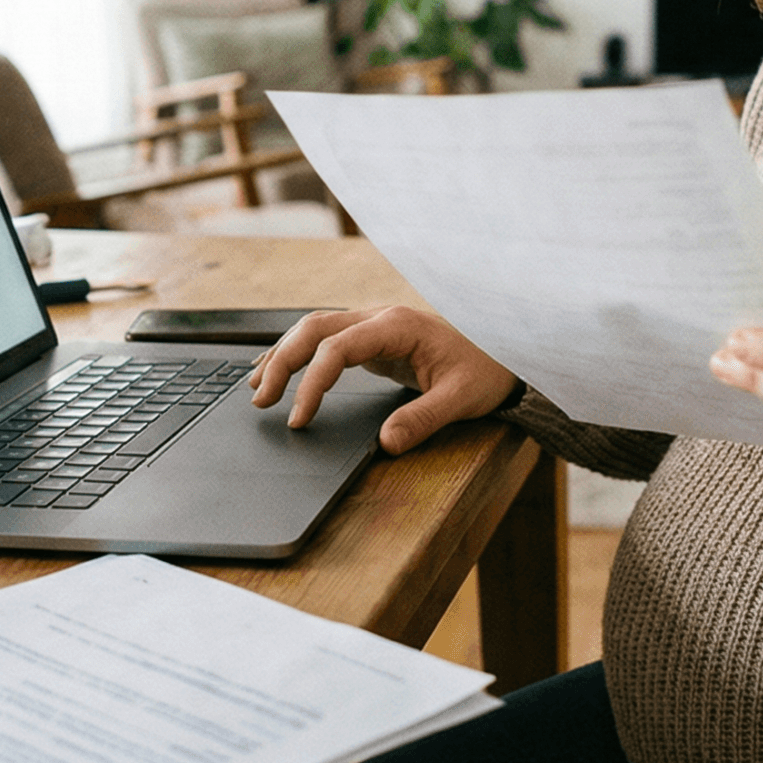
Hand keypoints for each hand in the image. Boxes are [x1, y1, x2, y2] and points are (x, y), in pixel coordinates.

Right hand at [248, 305, 519, 454]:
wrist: (505, 352)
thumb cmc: (485, 371)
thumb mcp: (461, 398)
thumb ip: (424, 419)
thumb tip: (387, 444)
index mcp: (397, 326)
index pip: (337, 348)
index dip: (312, 383)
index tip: (298, 417)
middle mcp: (380, 318)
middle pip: (314, 329)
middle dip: (281, 362)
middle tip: (260, 401)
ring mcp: (374, 324)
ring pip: (314, 329)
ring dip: (283, 354)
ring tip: (257, 389)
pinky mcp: (373, 338)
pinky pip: (326, 339)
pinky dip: (298, 353)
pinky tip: (278, 370)